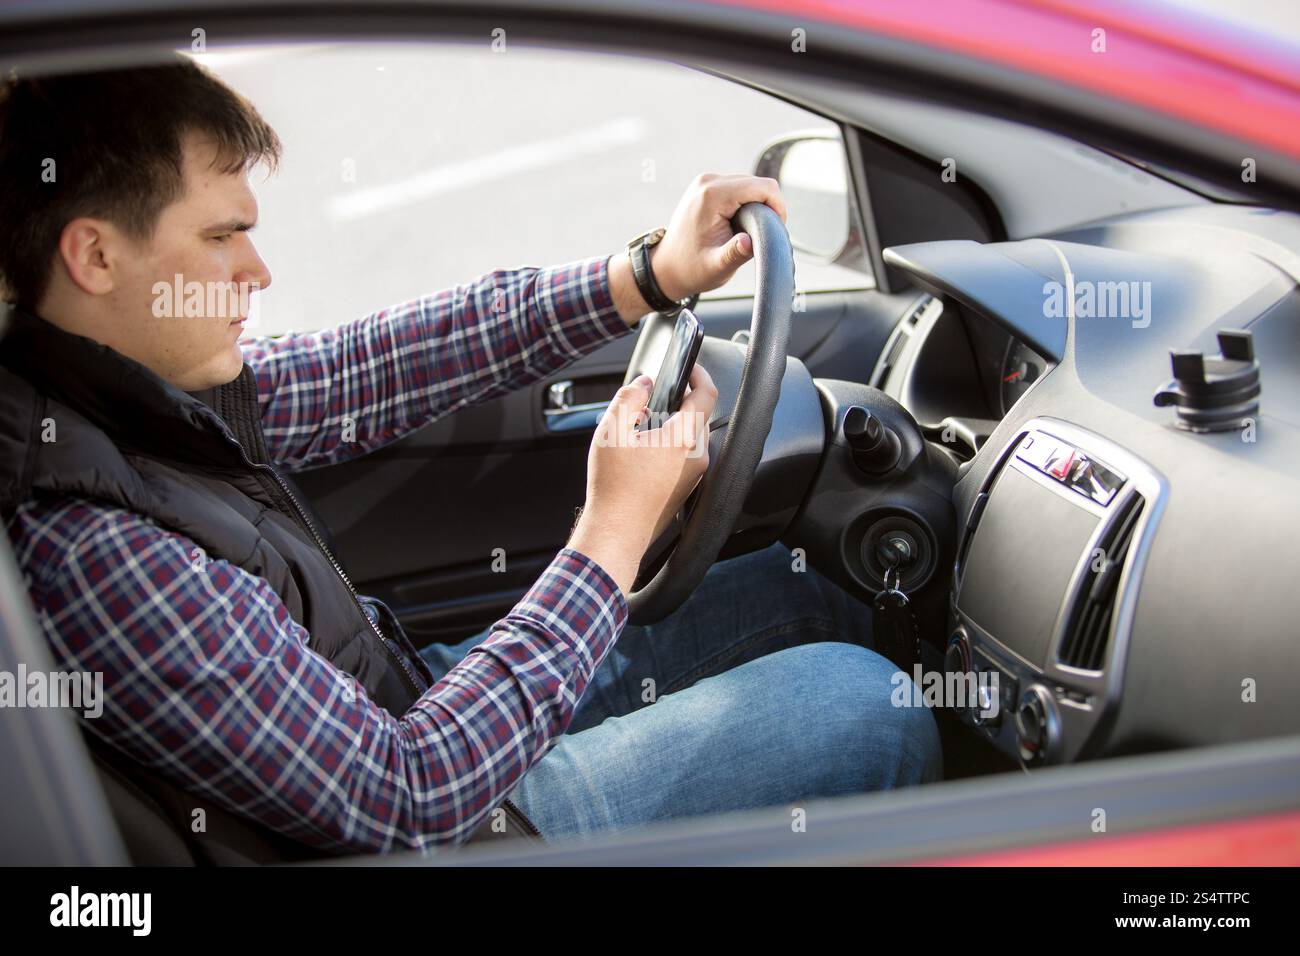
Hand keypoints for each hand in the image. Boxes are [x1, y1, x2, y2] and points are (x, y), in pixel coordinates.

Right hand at [568, 364, 717, 594]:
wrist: (617, 532)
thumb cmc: (614, 487)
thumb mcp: (611, 431)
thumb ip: (629, 397)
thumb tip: (642, 383)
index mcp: (684, 438)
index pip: (706, 394)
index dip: (698, 374)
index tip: (689, 366)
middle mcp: (697, 456)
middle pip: (698, 415)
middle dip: (679, 400)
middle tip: (653, 398)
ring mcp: (694, 474)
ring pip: (691, 436)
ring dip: (673, 424)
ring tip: (642, 428)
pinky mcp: (687, 487)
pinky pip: (686, 456)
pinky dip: (671, 445)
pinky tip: (644, 453)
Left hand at [648, 173, 788, 301]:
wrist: (666, 267)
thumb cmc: (691, 269)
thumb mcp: (717, 266)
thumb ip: (735, 253)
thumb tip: (750, 242)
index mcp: (712, 196)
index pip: (763, 187)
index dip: (778, 207)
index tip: (777, 230)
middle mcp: (709, 181)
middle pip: (758, 183)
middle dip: (768, 207)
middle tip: (764, 235)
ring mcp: (707, 181)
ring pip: (750, 184)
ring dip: (758, 206)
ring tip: (751, 232)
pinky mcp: (707, 186)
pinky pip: (739, 188)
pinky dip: (747, 204)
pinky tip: (741, 224)